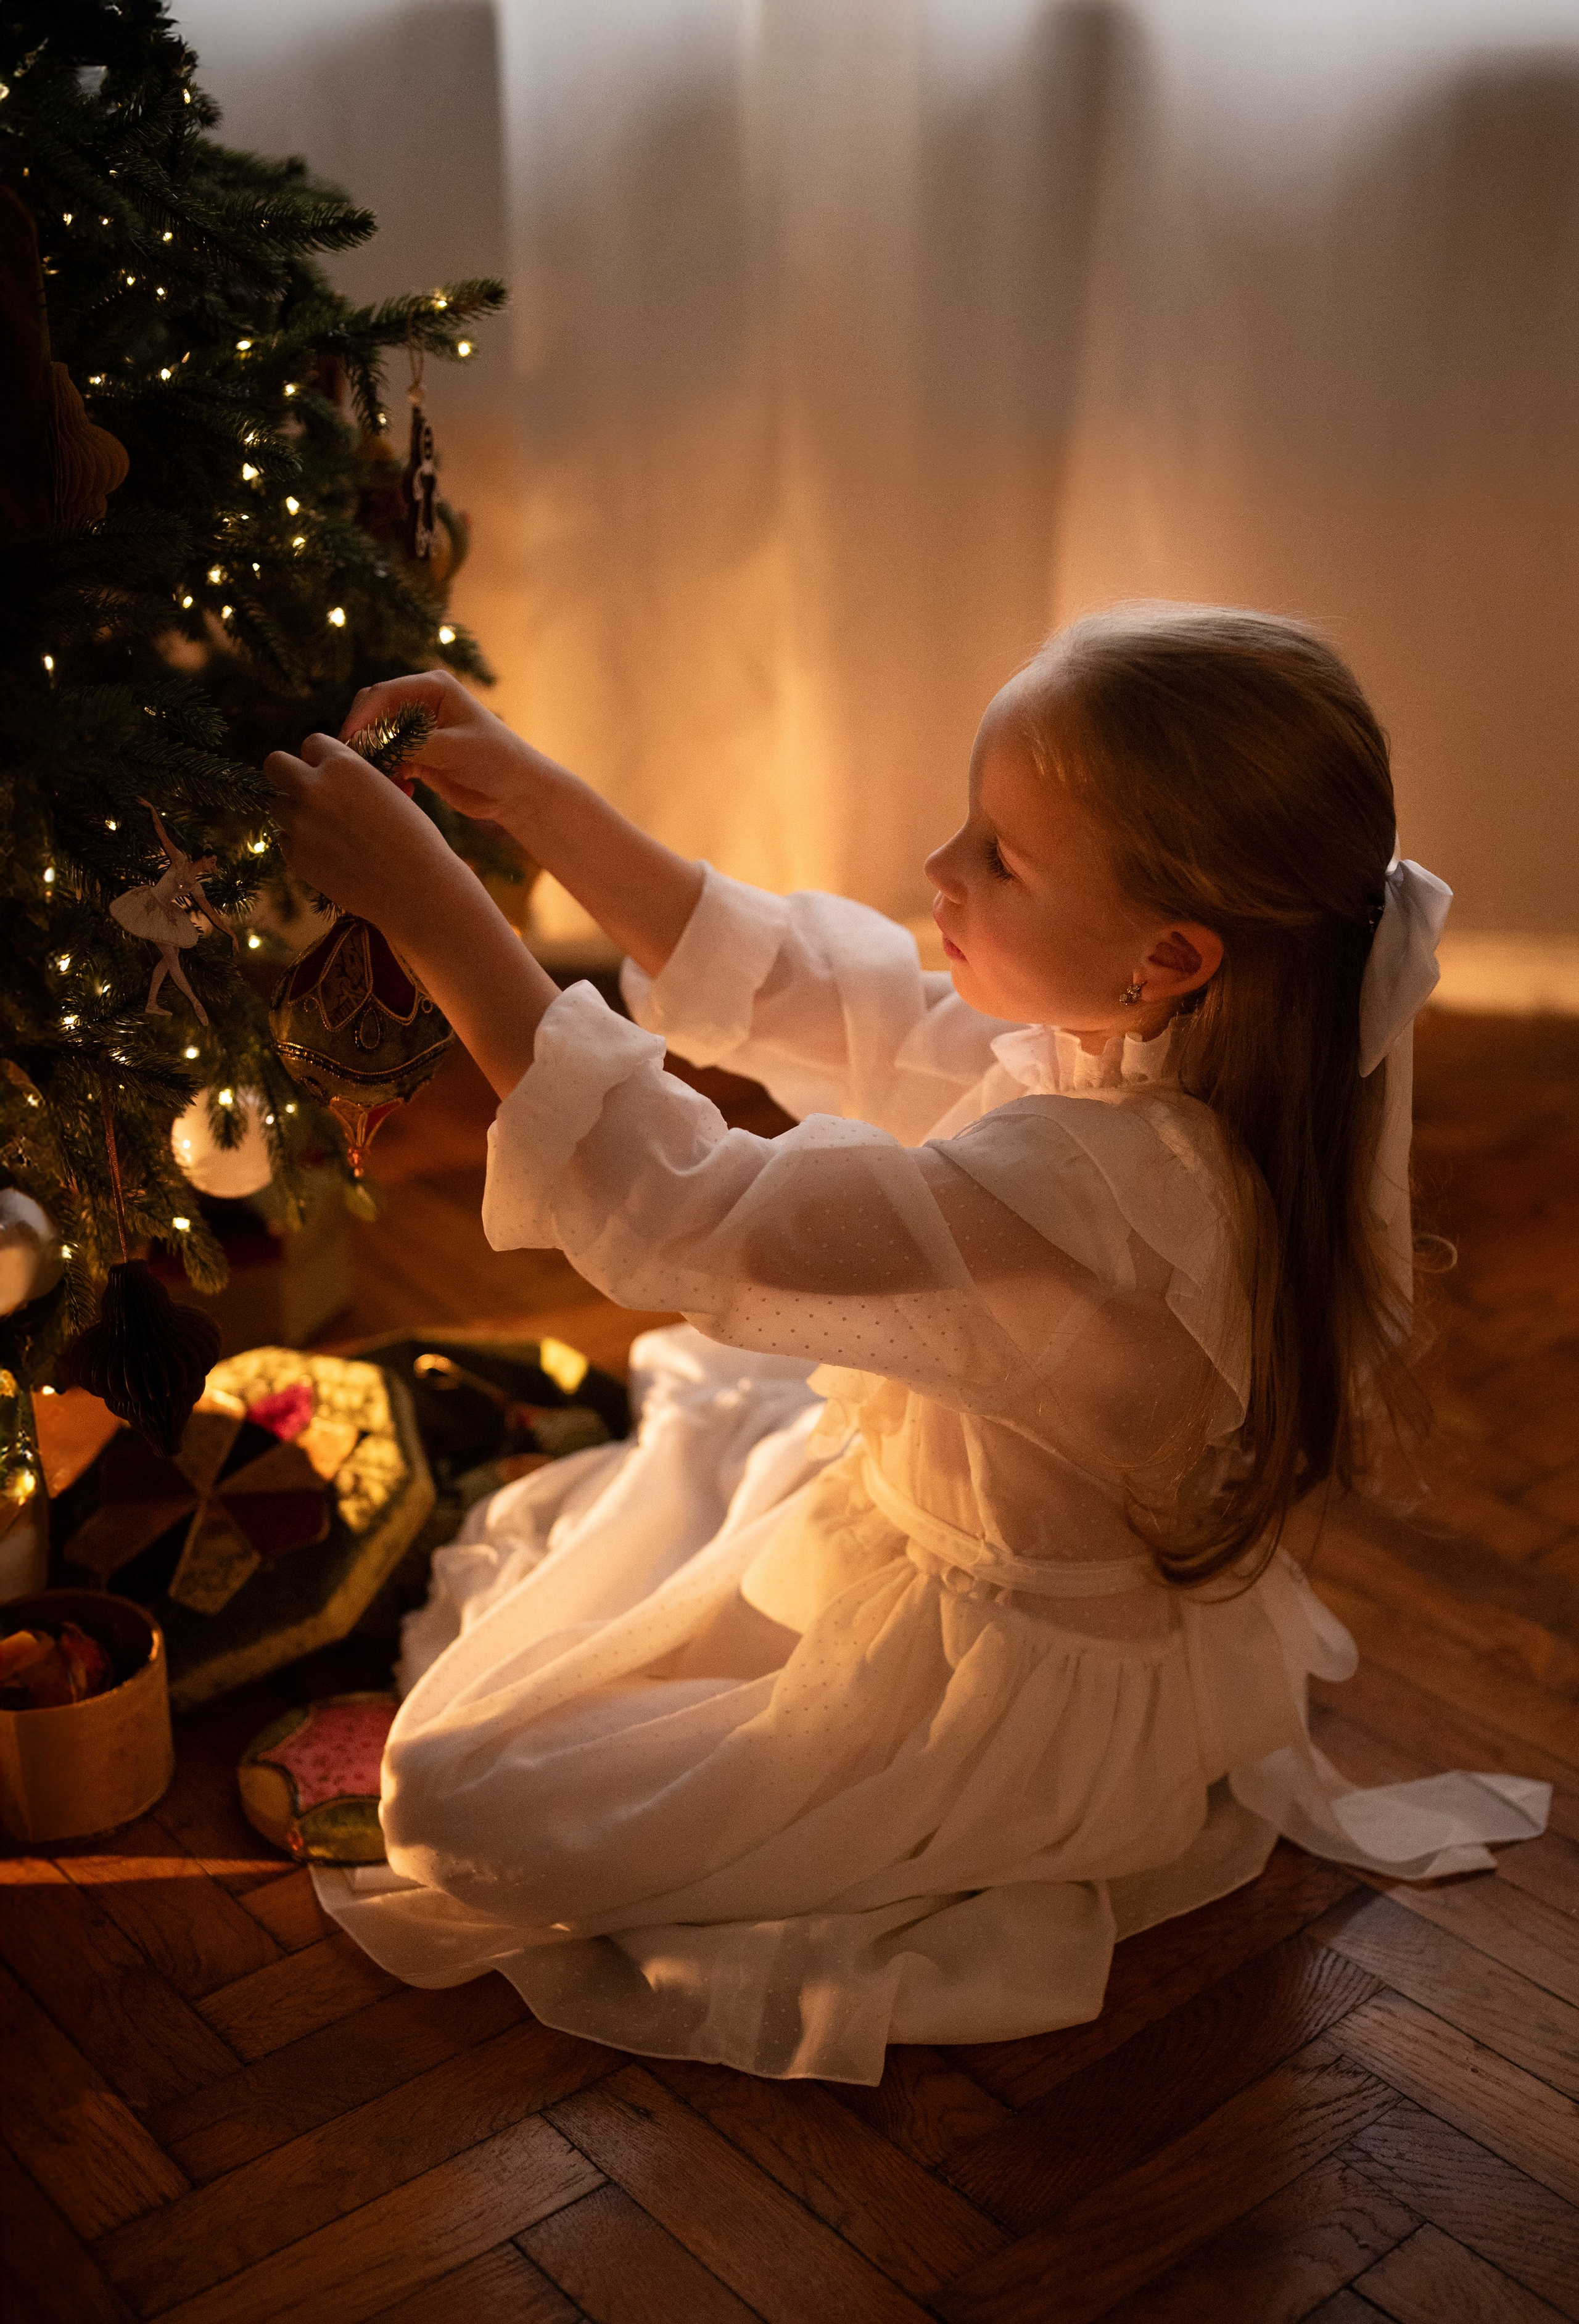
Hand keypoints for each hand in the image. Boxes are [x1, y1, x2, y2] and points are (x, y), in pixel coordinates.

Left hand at [266, 733, 451, 928]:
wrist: (416, 888)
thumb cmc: (414, 838)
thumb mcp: (387, 791)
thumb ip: (353, 778)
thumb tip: (329, 776)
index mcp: (342, 765)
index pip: (311, 744)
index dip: (321, 758)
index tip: (330, 773)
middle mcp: (314, 789)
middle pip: (275, 764)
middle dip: (288, 774)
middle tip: (306, 790)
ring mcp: (300, 825)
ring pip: (278, 806)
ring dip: (296, 812)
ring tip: (328, 829)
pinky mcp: (297, 858)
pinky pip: (285, 840)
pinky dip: (301, 844)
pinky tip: (330, 853)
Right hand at [337, 668, 560, 829]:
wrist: (516, 791)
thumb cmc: (495, 760)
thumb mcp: (454, 749)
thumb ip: (414, 745)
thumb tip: (375, 747)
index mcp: (432, 687)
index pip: (384, 693)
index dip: (362, 716)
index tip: (349, 741)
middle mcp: (421, 703)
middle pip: (373, 713)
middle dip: (364, 739)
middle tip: (359, 766)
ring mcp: (417, 730)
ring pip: (377, 740)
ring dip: (376, 761)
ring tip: (390, 783)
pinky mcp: (417, 755)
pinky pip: (387, 762)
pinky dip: (389, 776)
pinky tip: (406, 792)